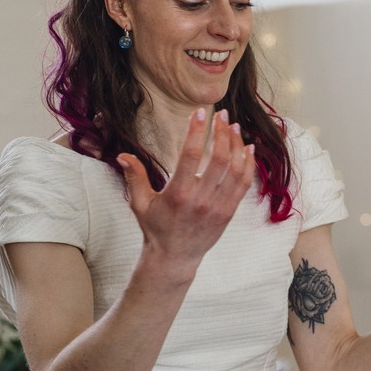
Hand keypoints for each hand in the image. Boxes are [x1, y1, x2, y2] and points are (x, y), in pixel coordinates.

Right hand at [119, 108, 254, 271]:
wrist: (175, 258)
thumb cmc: (155, 228)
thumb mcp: (140, 204)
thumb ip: (134, 177)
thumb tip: (123, 154)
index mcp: (178, 194)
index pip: (191, 156)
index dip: (197, 131)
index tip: (199, 113)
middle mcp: (201, 199)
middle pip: (219, 159)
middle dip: (221, 133)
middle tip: (221, 114)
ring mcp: (219, 206)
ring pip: (235, 170)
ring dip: (237, 145)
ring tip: (233, 126)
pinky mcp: (229, 211)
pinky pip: (244, 184)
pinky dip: (247, 165)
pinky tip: (247, 149)